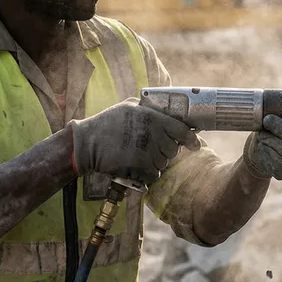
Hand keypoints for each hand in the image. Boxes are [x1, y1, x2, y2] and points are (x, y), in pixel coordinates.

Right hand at [70, 98, 200, 184]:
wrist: (86, 143)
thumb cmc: (105, 123)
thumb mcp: (127, 106)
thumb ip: (147, 109)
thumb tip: (164, 113)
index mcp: (151, 116)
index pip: (181, 129)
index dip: (190, 138)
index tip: (195, 144)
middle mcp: (152, 132)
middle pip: (173, 148)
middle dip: (166, 151)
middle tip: (153, 150)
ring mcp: (147, 149)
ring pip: (163, 162)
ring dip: (156, 163)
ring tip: (141, 158)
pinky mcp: (140, 165)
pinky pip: (154, 174)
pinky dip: (149, 175)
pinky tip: (139, 169)